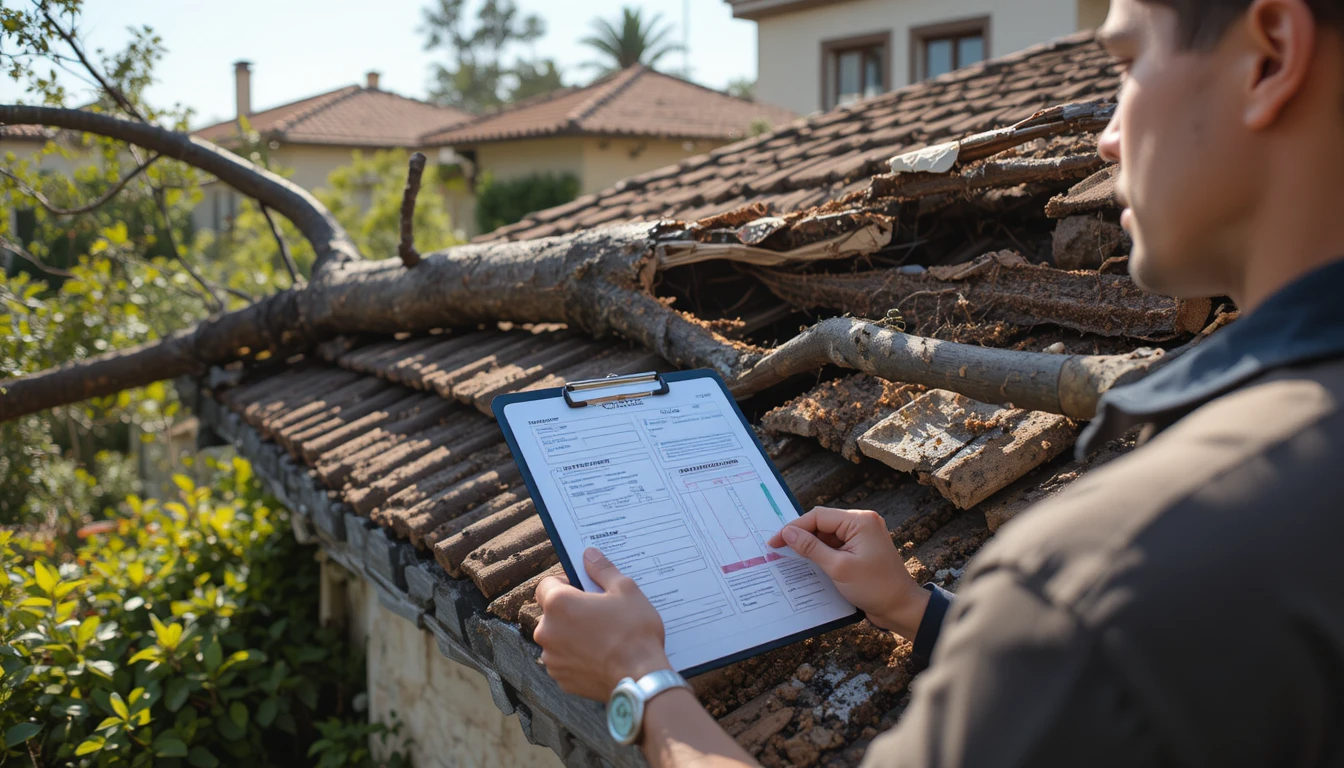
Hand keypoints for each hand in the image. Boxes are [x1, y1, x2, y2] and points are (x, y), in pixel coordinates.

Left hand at [534, 548, 671, 700]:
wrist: (640, 678)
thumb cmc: (634, 632)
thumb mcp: (625, 590)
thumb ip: (602, 570)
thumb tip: (589, 554)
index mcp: (559, 604)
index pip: (546, 585)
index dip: (564, 583)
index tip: (584, 588)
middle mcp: (547, 631)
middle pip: (551, 613)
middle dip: (570, 611)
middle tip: (599, 613)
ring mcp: (552, 657)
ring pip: (558, 637)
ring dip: (572, 634)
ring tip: (602, 637)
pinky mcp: (561, 678)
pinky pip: (564, 660)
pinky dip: (576, 657)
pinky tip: (600, 656)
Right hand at [767, 506, 929, 638]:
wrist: (902, 608)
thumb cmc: (875, 587)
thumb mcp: (838, 567)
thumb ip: (811, 548)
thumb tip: (788, 533)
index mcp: (859, 520)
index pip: (818, 517)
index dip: (794, 528)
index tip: (775, 542)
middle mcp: (862, 522)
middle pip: (822, 524)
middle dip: (801, 536)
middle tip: (778, 549)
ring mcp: (862, 536)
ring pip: (827, 535)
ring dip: (810, 546)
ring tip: (790, 557)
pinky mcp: (861, 549)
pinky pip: (836, 545)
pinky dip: (822, 553)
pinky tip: (808, 563)